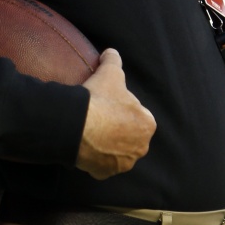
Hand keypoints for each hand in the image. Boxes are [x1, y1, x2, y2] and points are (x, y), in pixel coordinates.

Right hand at [78, 49, 156, 179]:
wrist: (77, 124)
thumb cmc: (100, 98)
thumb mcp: (110, 72)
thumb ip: (114, 59)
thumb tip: (111, 52)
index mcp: (147, 124)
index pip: (137, 115)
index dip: (123, 108)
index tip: (109, 104)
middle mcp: (140, 148)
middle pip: (129, 135)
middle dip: (118, 129)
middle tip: (100, 118)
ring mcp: (122, 164)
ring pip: (116, 151)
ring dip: (108, 145)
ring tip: (91, 132)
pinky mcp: (104, 173)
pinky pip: (101, 165)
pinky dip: (95, 158)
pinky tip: (86, 146)